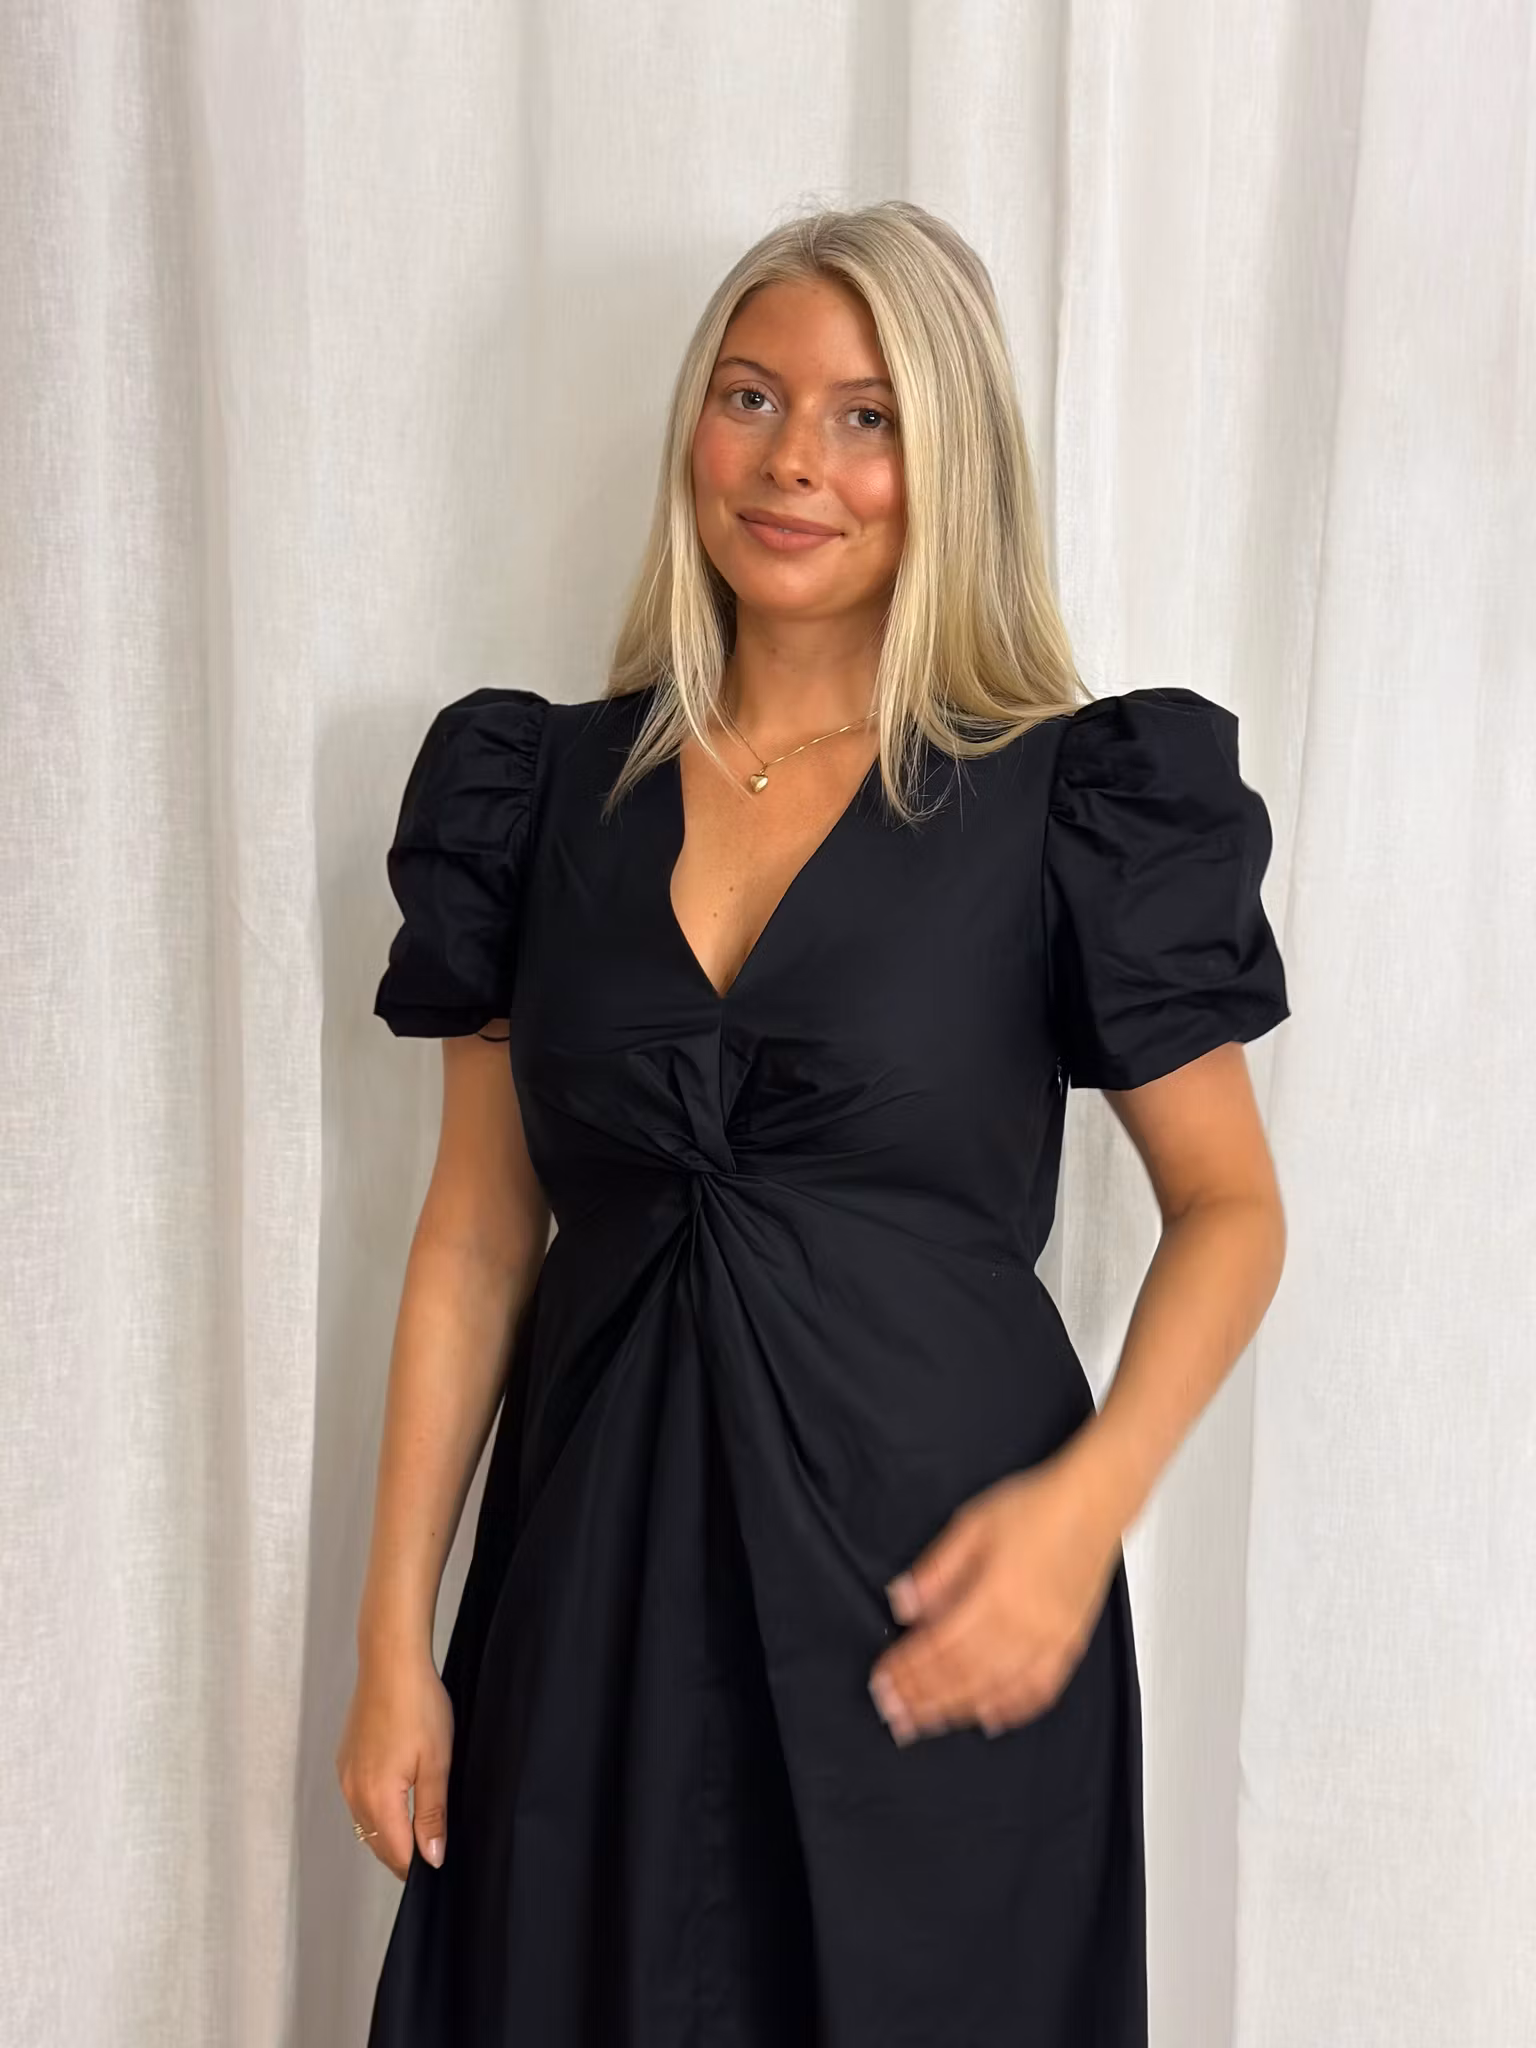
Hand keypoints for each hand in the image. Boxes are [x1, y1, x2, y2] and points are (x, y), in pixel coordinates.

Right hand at [335, 1644, 454, 1879]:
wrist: (390, 1662)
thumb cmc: (417, 1705)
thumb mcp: (436, 1763)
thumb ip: (431, 1814)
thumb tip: (432, 1857)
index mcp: (376, 1798)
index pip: (395, 1854)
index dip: (417, 1865)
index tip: (437, 1863)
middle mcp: (352, 1792)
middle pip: (377, 1843)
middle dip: (402, 1853)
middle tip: (432, 1848)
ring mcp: (345, 1776)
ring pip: (366, 1823)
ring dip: (389, 1832)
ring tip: (418, 1825)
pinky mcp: (345, 1760)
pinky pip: (358, 1800)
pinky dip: (376, 1809)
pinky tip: (397, 1796)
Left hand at [868, 1450, 1121, 1743]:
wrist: (1094, 1503)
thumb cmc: (1036, 1507)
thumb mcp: (972, 1523)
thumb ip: (936, 1569)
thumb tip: (902, 1602)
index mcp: (994, 1594)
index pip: (939, 1646)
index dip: (907, 1669)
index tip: (882, 1681)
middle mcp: (1023, 1626)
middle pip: (963, 1676)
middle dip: (922, 1698)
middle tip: (894, 1714)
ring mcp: (1050, 1641)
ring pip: (996, 1690)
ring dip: (956, 1711)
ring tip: (926, 1722)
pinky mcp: (1069, 1646)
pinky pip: (1038, 1691)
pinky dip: (1011, 1710)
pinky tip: (988, 1717)